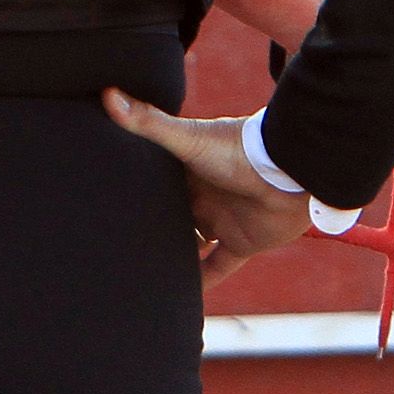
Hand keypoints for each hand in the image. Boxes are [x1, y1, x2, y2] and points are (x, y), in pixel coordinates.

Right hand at [102, 89, 313, 286]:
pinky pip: (219, 266)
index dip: (134, 195)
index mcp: (187, 170)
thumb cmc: (238, 151)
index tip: (103, 206)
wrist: (290, 173)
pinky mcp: (242, 242)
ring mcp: (222, 219)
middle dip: (152, 230)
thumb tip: (108, 94)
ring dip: (176, 257)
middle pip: (172, 217)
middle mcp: (202, 195)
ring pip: (192, 244)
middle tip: (117, 249)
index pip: (155, 185)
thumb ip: (148, 122)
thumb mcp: (186, 138)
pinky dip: (204, 281)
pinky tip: (183, 300)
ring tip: (143, 276)